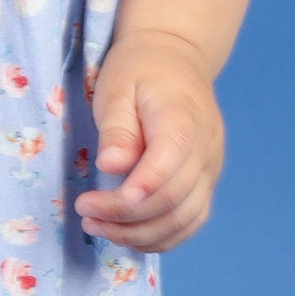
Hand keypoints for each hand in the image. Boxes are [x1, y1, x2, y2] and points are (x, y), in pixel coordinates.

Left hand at [74, 32, 225, 251]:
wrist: (177, 58)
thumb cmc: (140, 70)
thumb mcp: (117, 87)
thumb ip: (117, 127)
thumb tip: (112, 166)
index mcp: (183, 120)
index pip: (168, 164)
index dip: (137, 190)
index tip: (97, 203)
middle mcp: (205, 150)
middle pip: (174, 199)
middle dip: (125, 217)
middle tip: (84, 213)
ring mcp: (210, 169)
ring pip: (185, 219)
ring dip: (140, 234)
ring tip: (97, 227)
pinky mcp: (206, 182)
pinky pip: (191, 221)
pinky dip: (161, 237)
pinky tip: (126, 235)